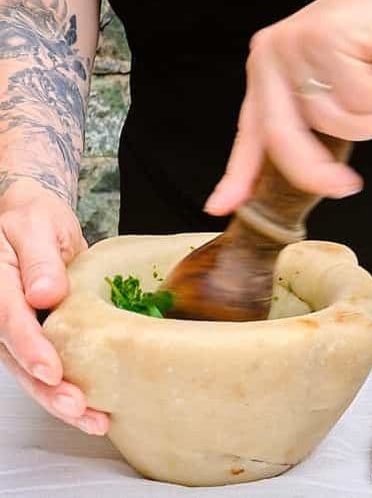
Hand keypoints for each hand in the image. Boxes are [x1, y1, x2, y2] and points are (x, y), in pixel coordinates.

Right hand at [0, 182, 108, 434]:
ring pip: (28, 370)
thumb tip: (46, 294)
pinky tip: (94, 409)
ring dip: (58, 399)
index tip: (51, 371)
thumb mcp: (37, 225)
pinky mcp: (31, 335)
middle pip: (15, 357)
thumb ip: (40, 259)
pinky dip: (66, 388)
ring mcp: (12, 327)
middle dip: (46, 388)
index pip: (7, 319)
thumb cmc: (34, 218)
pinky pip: (44, 365)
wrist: (33, 220)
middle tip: (78, 409)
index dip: (29, 347)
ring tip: (92, 421)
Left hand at [204, 0, 371, 212]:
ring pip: (336, 122)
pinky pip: (362, 99)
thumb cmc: (365, 47)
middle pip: (285, 138)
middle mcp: (272, 59)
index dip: (236, 175)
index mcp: (265, 73)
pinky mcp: (325, 39)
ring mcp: (295, 47)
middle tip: (345, 187)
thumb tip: (314, 174)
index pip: (248, 134)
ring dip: (370, 115)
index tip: (221, 206)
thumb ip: (310, 123)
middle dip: (317, 172)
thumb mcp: (328, 88)